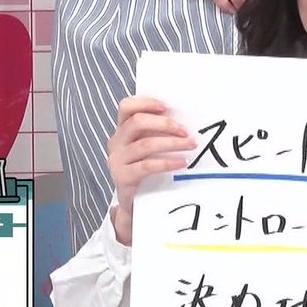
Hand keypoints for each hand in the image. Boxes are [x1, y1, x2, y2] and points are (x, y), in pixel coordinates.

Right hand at [107, 96, 194, 245]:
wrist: (134, 203)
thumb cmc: (147, 171)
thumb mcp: (149, 148)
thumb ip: (158, 133)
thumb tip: (186, 121)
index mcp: (122, 130)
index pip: (126, 107)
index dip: (146, 103)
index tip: (167, 107)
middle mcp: (116, 142)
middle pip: (137, 122)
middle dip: (165, 124)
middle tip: (186, 131)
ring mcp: (117, 160)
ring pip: (144, 144)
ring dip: (171, 143)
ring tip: (190, 145)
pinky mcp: (123, 178)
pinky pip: (146, 166)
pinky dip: (166, 163)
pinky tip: (181, 163)